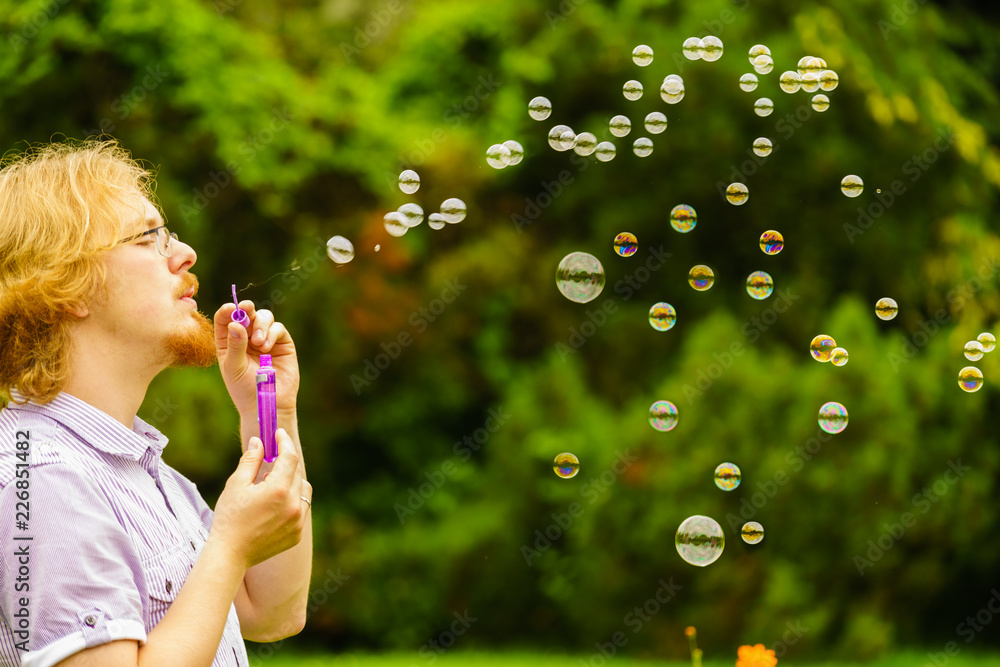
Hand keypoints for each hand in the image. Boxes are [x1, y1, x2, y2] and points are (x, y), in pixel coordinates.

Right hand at [209, 430, 311, 569]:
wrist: (230, 554)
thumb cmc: (229, 517)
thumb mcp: (237, 484)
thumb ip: (251, 460)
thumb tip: (259, 441)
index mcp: (279, 490)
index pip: (290, 457)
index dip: (285, 442)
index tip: (279, 434)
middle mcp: (294, 505)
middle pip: (297, 473)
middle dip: (286, 462)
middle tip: (271, 459)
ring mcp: (298, 521)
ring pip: (304, 490)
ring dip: (292, 481)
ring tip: (272, 483)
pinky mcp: (297, 533)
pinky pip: (302, 509)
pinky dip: (294, 500)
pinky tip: (275, 503)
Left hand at [214, 300, 299, 416]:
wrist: (268, 404)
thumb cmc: (245, 389)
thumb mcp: (234, 367)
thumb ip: (235, 345)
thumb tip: (235, 323)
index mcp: (228, 342)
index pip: (225, 319)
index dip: (227, 310)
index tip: (230, 308)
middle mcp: (246, 337)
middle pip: (246, 313)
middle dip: (246, 309)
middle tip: (247, 309)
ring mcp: (265, 339)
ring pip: (263, 317)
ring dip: (260, 324)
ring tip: (258, 342)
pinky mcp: (282, 343)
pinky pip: (278, 328)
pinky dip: (272, 333)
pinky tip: (266, 348)